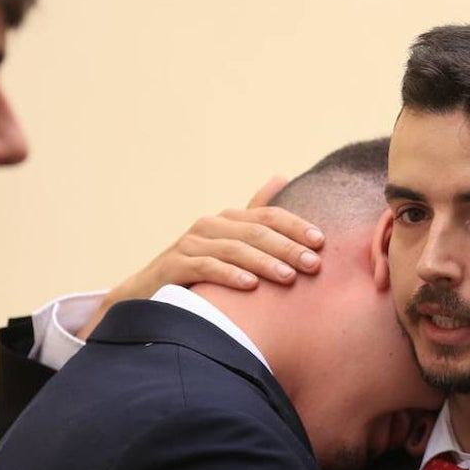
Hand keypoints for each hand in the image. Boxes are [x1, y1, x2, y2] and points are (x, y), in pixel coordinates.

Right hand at [76, 177, 324, 338]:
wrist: (148, 293)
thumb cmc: (199, 268)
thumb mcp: (229, 241)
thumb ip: (255, 214)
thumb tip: (282, 175)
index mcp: (228, 219)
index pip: (268, 215)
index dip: (295, 226)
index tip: (321, 241)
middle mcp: (210, 226)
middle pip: (255, 232)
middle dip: (288, 247)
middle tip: (313, 264)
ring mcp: (190, 244)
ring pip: (234, 249)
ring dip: (264, 263)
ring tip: (289, 277)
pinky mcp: (173, 266)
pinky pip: (206, 268)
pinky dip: (229, 275)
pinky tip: (250, 286)